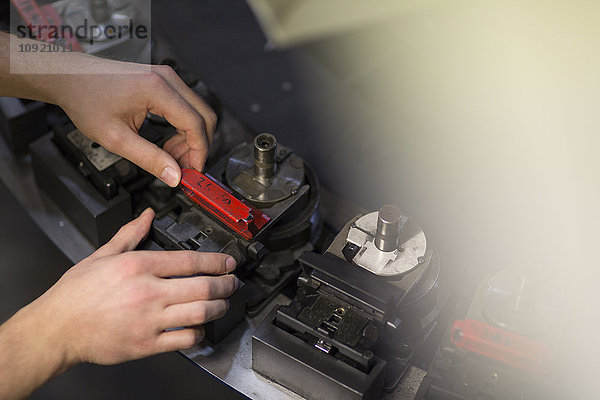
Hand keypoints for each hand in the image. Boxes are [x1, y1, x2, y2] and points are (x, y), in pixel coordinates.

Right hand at [22, 208, 238, 365]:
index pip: (190, 261)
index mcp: (138, 266)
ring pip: (200, 312)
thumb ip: (130, 234)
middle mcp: (147, 292)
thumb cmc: (76, 294)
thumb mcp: (103, 255)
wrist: (56, 328)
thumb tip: (147, 215)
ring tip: (223, 303)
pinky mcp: (146, 344)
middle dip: (226, 285)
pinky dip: (199, 332)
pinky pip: (184, 339)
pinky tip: (199, 326)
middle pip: (203, 287)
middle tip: (233, 283)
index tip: (228, 263)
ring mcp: (149, 320)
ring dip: (219, 307)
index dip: (217, 261)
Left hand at [55, 58, 216, 186]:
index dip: (199, 152)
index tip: (194, 171)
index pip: (196, 124)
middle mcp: (167, 79)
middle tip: (184, 168)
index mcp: (158, 89)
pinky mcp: (163, 81)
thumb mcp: (116, 138)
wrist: (70, 77)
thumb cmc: (86, 99)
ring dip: (191, 139)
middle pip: (204, 116)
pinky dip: (183, 128)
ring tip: (171, 157)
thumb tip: (173, 176)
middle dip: (199, 146)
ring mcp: (167, 78)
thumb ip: (149, 159)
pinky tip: (168, 143)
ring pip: (198, 113)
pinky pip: (186, 107)